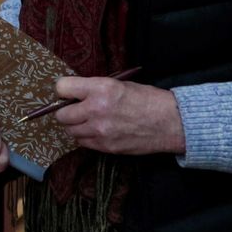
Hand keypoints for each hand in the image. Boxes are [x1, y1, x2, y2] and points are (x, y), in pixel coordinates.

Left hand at [52, 76, 185, 155]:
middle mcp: (96, 110)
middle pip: (61, 115)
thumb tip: (73, 93)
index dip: (63, 90)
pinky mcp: (105, 147)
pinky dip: (86, 137)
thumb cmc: (147, 99)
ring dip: (75, 125)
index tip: (68, 92)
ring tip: (87, 120)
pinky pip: (83, 143)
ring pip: (70, 131)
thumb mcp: (119, 84)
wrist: (169, 122)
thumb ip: (94, 88)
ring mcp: (100, 131)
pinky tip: (97, 130)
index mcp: (100, 89)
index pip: (62, 87)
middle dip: (66, 111)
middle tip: (75, 108)